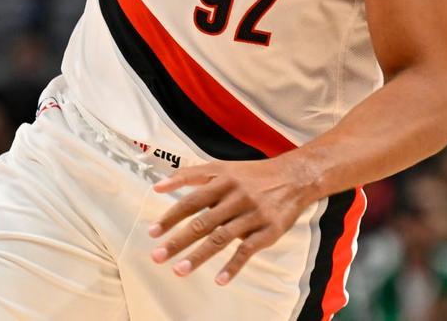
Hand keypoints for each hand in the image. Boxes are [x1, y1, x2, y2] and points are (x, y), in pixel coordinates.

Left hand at [148, 157, 313, 285]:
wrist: (294, 177)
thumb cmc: (252, 174)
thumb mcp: (222, 167)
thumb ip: (190, 175)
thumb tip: (158, 187)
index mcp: (221, 181)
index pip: (190, 201)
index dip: (170, 217)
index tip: (152, 232)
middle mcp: (235, 197)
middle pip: (202, 222)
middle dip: (178, 240)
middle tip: (158, 256)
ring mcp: (252, 215)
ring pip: (221, 238)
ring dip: (198, 256)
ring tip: (179, 270)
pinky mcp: (268, 231)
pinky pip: (247, 250)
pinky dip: (233, 266)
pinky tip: (219, 280)